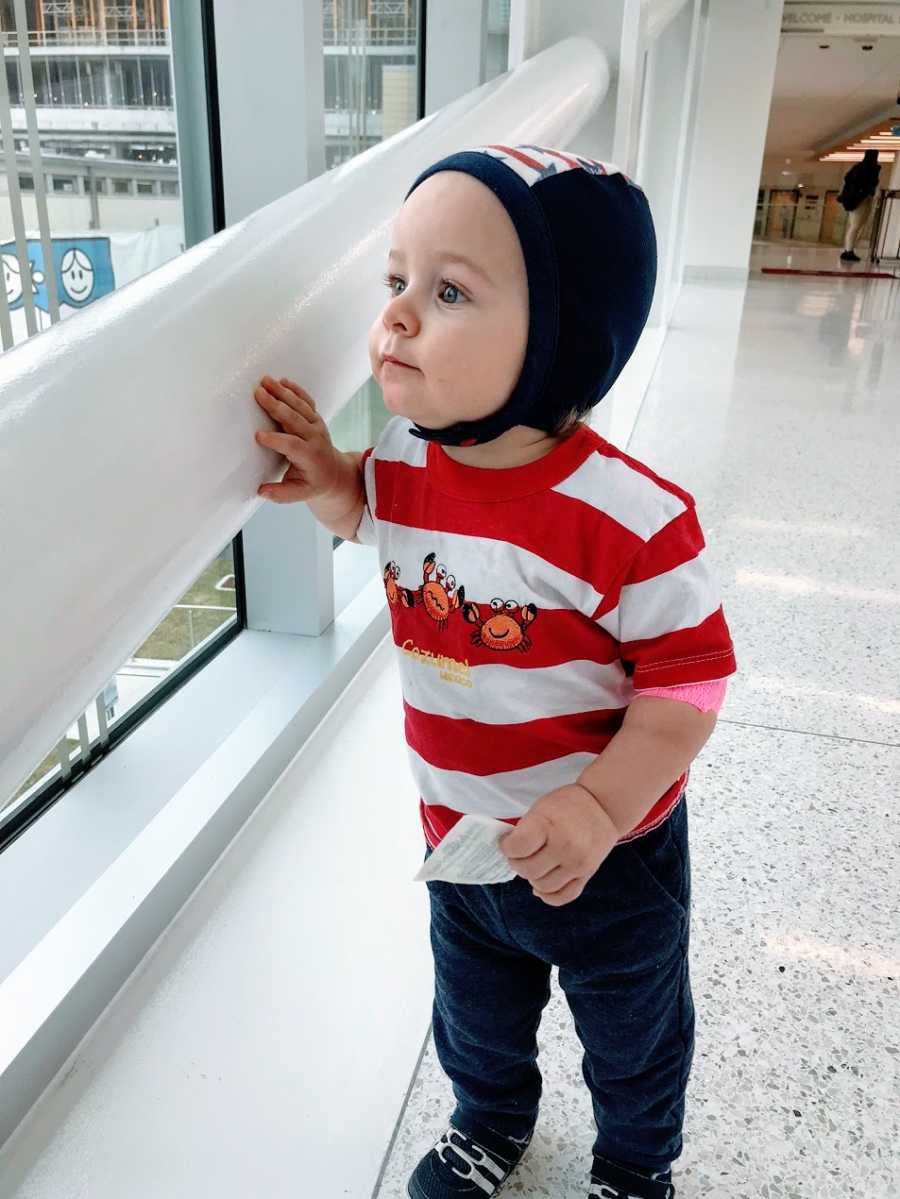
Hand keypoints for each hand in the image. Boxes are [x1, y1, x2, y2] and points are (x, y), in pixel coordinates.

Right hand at [254, 375, 340, 502]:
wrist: (334, 473)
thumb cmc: (312, 483)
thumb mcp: (299, 494)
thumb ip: (281, 494)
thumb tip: (261, 491)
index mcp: (310, 457)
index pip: (292, 445)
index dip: (276, 440)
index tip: (258, 435)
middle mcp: (315, 438)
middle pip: (294, 418)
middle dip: (276, 405)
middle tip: (258, 393)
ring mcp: (317, 425)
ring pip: (299, 405)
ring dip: (282, 392)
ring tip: (265, 381)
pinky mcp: (315, 418)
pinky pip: (306, 400)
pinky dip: (295, 390)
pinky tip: (282, 381)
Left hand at [499, 784, 619, 906]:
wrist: (603, 806)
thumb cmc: (566, 805)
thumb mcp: (540, 809)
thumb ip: (524, 831)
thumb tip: (509, 854)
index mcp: (549, 826)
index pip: (516, 849)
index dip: (507, 847)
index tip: (508, 843)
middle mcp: (565, 846)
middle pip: (528, 870)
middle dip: (517, 863)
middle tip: (520, 854)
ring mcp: (577, 863)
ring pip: (543, 887)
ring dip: (533, 878)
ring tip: (534, 864)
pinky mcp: (587, 874)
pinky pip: (564, 896)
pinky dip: (549, 896)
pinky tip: (541, 887)